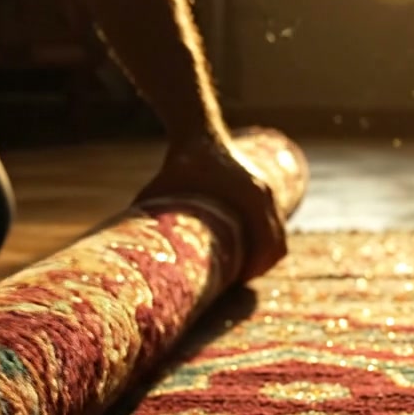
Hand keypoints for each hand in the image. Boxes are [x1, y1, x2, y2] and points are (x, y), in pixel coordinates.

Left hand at [135, 132, 286, 279]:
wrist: (198, 132)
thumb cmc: (181, 163)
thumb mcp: (164, 192)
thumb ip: (151, 218)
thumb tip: (135, 252)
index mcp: (249, 196)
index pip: (267, 244)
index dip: (253, 268)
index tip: (235, 282)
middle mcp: (264, 193)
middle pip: (277, 245)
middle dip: (258, 268)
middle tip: (234, 282)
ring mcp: (268, 191)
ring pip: (279, 237)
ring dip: (263, 257)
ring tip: (239, 271)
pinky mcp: (265, 191)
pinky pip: (274, 226)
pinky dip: (264, 243)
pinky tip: (244, 252)